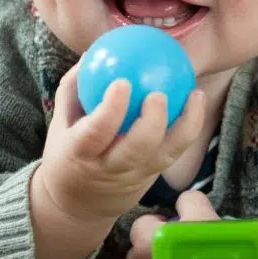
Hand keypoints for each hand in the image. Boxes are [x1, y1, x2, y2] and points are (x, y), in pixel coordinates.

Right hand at [34, 62, 205, 224]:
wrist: (78, 206)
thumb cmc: (67, 152)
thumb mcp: (60, 123)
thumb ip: (73, 89)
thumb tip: (92, 52)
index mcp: (81, 153)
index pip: (97, 132)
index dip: (111, 110)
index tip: (122, 82)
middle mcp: (110, 167)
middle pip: (136, 149)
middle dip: (151, 123)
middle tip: (159, 93)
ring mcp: (136, 175)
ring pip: (166, 154)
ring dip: (186, 125)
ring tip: (195, 95)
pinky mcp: (154, 176)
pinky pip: (175, 152)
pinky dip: (189, 127)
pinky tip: (197, 100)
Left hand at [126, 190, 219, 258]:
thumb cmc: (210, 254)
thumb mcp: (204, 216)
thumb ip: (189, 201)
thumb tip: (183, 200)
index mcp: (145, 241)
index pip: (141, 223)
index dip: (159, 222)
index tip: (177, 227)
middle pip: (139, 252)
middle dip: (155, 249)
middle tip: (182, 250)